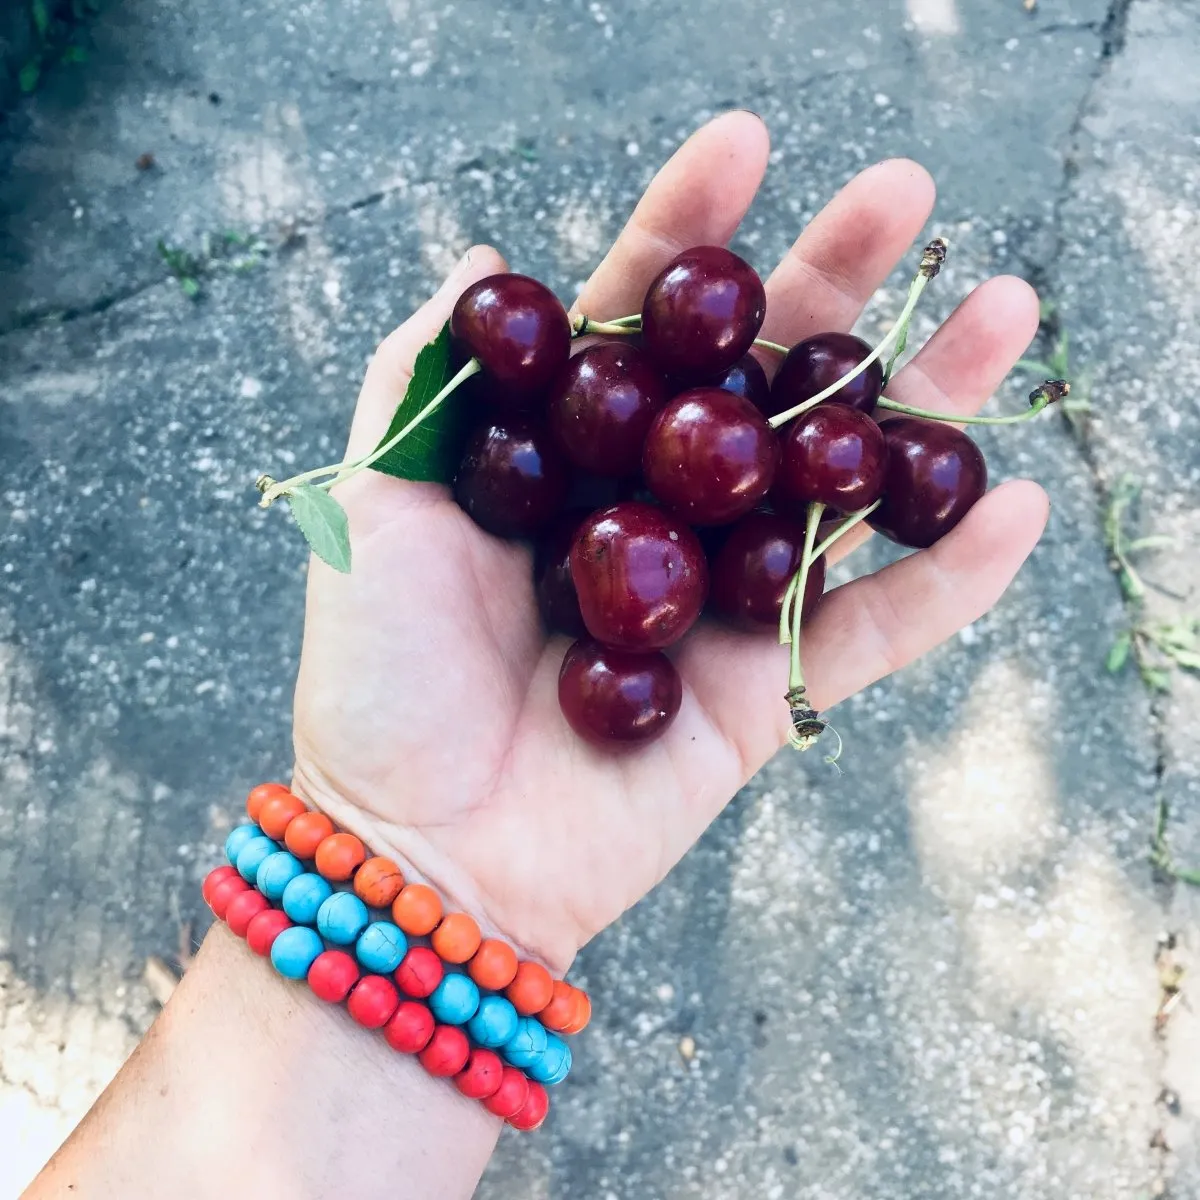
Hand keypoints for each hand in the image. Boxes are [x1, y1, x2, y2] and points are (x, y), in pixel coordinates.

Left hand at [290, 111, 1047, 974]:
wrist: (419, 845)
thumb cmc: (380, 679)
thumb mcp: (369, 508)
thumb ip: (421, 384)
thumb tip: (480, 260)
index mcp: (569, 461)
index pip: (639, 325)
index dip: (689, 236)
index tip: (744, 146)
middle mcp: (655, 515)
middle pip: (759, 386)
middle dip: (831, 289)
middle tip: (904, 194)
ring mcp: (721, 600)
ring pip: (838, 491)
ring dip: (924, 406)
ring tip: (1001, 313)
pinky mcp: (766, 690)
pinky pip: (872, 633)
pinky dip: (947, 582)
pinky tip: (1010, 507)